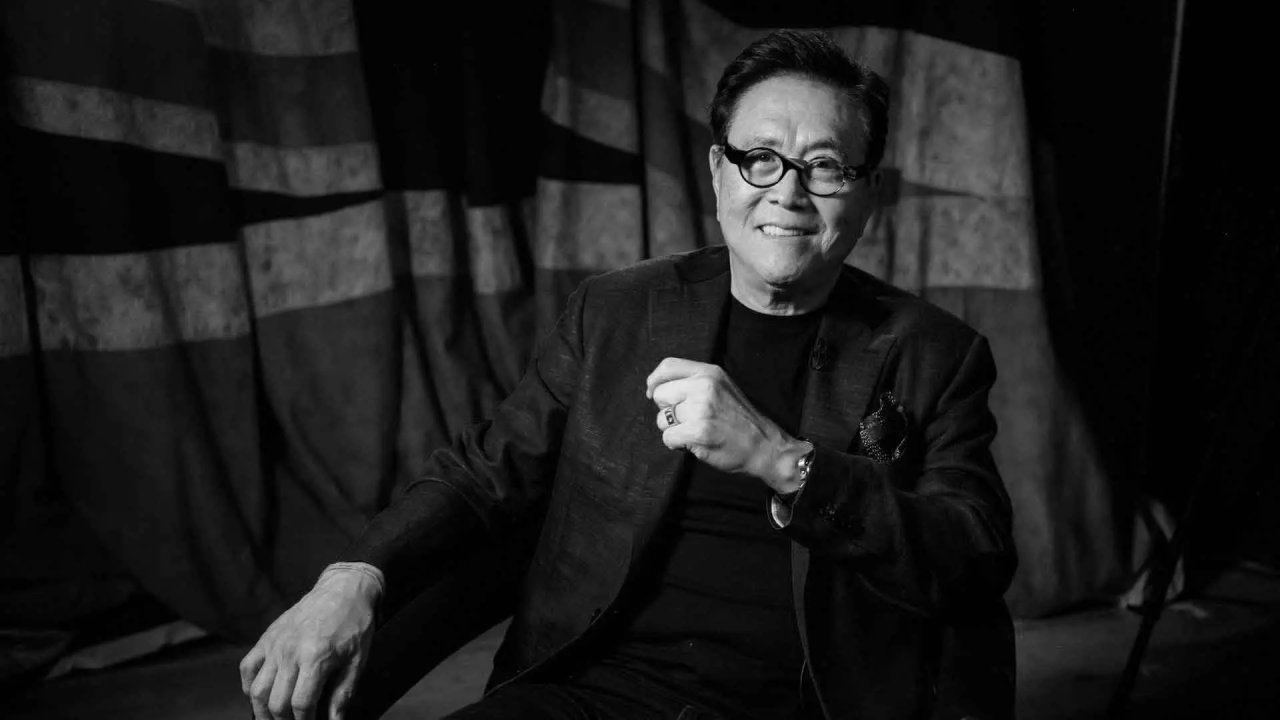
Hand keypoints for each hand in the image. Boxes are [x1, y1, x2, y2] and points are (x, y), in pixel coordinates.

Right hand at [240, 565, 380, 719]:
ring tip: (274, 719)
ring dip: (262, 711)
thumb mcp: (358, 660)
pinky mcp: (268, 637)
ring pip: (256, 689)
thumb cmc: (355, 624)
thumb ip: (343, 694)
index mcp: (315, 657)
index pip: (300, 703)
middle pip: (276, 701)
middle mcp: (290, 651)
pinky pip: (247, 667)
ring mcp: (275, 644)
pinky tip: (259, 696)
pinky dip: (248, 686)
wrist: (344, 589)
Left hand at [646, 357, 806, 492]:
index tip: (653, 393)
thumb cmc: (738, 419)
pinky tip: (694, 443)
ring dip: (673, 430)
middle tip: (688, 419)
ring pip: (662, 419)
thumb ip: (694, 382)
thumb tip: (656, 387)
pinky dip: (677, 444)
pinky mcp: (700, 431)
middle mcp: (705, 386)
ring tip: (695, 432)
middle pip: (660, 394)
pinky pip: (668, 437)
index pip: (668, 366)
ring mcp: (702, 408)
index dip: (655, 381)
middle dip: (668, 410)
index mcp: (709, 372)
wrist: (764, 446)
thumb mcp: (721, 387)